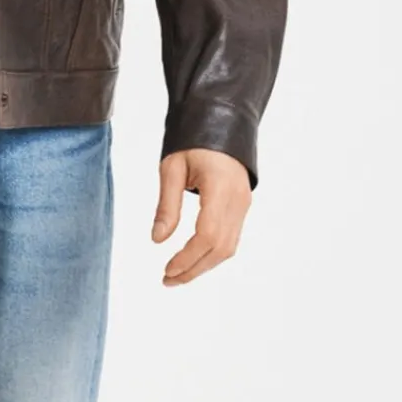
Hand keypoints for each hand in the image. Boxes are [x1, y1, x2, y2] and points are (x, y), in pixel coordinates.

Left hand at [151, 148, 251, 285]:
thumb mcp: (172, 168)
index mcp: (221, 188)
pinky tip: (193, 259)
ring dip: (203, 265)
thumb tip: (157, 240)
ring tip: (177, 275)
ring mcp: (243, 204)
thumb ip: (167, 205)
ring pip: (228, 247)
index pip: (208, 235)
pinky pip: (231, 238)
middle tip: (168, 280)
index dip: (188, 258)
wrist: (222, 121)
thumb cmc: (194, 142)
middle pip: (221, 248)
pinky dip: (211, 253)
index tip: (167, 269)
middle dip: (194, 268)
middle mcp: (238, 200)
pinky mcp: (242, 206)